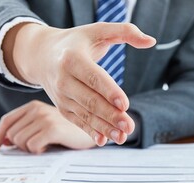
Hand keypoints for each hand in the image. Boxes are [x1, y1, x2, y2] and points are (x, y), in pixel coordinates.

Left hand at [0, 100, 97, 153]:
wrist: (95, 128)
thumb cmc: (68, 129)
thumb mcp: (46, 123)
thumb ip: (26, 127)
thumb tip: (3, 142)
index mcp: (33, 106)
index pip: (7, 121)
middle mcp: (37, 110)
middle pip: (12, 134)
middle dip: (20, 145)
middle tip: (37, 146)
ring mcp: (45, 118)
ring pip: (20, 141)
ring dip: (30, 149)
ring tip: (45, 146)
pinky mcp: (53, 129)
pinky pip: (33, 146)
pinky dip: (38, 150)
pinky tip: (50, 147)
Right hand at [2, 22, 155, 145]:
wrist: (41, 54)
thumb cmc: (78, 41)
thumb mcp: (98, 30)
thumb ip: (126, 32)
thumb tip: (151, 41)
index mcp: (72, 58)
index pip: (93, 77)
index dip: (109, 91)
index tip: (125, 104)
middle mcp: (64, 79)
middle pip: (90, 100)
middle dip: (110, 115)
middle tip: (129, 126)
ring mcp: (62, 96)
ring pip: (85, 114)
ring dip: (104, 127)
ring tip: (123, 137)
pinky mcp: (62, 108)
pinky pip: (78, 122)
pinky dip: (91, 132)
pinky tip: (104, 140)